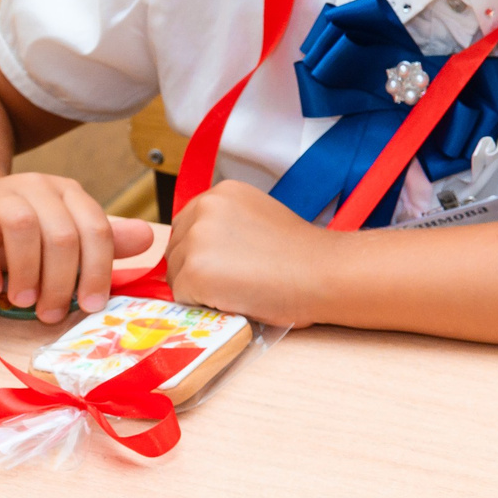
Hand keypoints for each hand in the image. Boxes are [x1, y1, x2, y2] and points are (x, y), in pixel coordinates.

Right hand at [0, 173, 156, 323]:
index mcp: (68, 194)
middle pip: (62, 233)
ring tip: (23, 302)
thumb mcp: (59, 235)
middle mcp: (37, 187)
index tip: (92, 306)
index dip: (99, 270)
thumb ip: (99, 241)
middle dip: (61, 280)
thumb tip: (148, 239)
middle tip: (51, 314)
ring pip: (23, 227)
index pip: (96, 229)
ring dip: (27, 271)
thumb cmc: (12, 230)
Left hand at [164, 180, 331, 325]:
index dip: (206, 252)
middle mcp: (203, 208)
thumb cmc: (301, 255)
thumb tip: (205, 252)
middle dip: (198, 269)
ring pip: (177, 276)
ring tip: (241, 288)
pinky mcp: (193, 272)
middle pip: (176, 250)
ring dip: (201, 288)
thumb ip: (226, 226)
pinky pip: (183, 298)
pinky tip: (236, 298)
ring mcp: (195, 239)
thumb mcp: (258, 219)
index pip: (187, 227)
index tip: (234, 263)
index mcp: (221, 192)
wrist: (321, 272)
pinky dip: (204, 305)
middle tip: (239, 279)